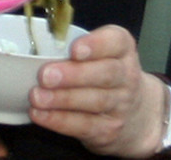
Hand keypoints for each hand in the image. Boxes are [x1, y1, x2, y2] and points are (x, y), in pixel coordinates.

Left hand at [28, 25, 165, 157]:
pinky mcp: (109, 129)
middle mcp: (126, 76)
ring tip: (37, 96)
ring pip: (94, 101)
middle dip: (73, 75)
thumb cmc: (104, 75)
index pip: (116, 41)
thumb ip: (74, 49)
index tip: (74, 49)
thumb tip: (34, 52)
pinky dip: (59, 120)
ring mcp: (120, 105)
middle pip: (105, 74)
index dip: (96, 45)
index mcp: (122, 50)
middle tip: (45, 75)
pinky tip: (40, 114)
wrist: (136, 115)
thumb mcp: (100, 54)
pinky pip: (84, 125)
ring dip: (62, 99)